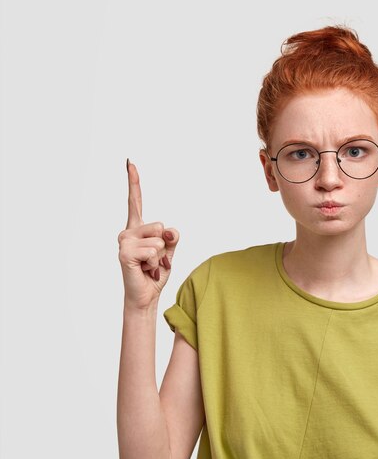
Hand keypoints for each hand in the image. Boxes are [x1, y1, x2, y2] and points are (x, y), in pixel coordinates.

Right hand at [117, 159, 179, 309]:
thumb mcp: (169, 251)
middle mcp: (128, 232)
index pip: (136, 201)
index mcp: (138, 228)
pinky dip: (156, 263)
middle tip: (154, 260)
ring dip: (161, 257)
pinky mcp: (125, 253)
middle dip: (165, 245)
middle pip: (161, 225)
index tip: (130, 162)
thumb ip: (171, 237)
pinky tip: (146, 269)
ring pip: (159, 240)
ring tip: (150, 266)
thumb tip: (168, 230)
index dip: (134, 181)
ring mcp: (124, 242)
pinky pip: (154, 250)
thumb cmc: (155, 272)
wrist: (146, 296)